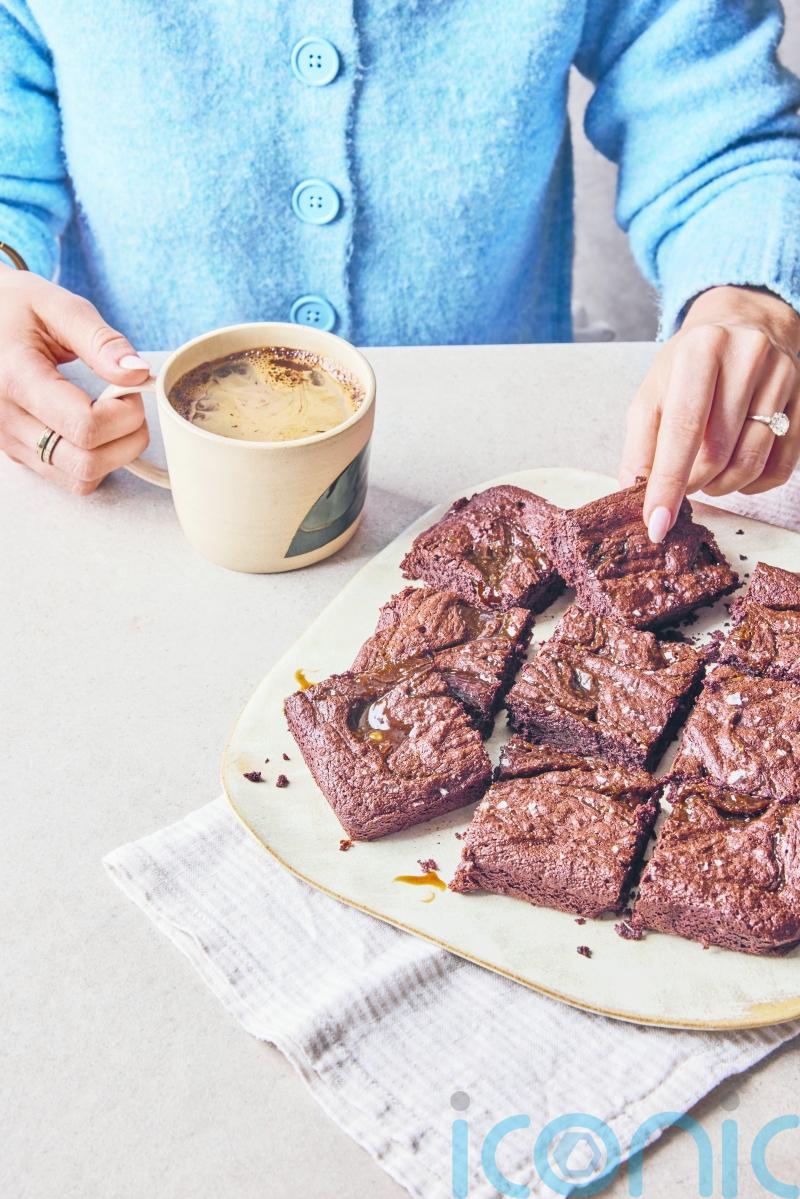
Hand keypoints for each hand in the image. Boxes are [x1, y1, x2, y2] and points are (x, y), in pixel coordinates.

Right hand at [0, 263, 150, 492]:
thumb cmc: (15, 307)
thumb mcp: (57, 306)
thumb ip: (101, 340)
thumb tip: (138, 373)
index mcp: (16, 378)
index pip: (85, 426)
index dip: (125, 413)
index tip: (129, 386)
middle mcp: (6, 419)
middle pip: (86, 463)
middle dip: (127, 438)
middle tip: (127, 403)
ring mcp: (9, 441)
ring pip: (80, 479)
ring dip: (113, 455)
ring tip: (112, 415)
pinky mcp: (17, 452)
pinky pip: (69, 478)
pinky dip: (95, 461)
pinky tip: (94, 428)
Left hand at [620, 285, 799, 541]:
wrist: (744, 324)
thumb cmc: (689, 365)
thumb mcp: (653, 392)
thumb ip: (640, 443)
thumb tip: (632, 494)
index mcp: (700, 351)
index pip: (683, 429)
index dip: (668, 482)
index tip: (656, 523)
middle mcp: (747, 357)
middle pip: (717, 452)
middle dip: (692, 483)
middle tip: (681, 483)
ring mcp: (782, 377)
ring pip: (750, 463)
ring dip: (720, 486)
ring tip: (705, 476)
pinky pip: (780, 468)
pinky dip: (751, 484)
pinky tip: (735, 471)